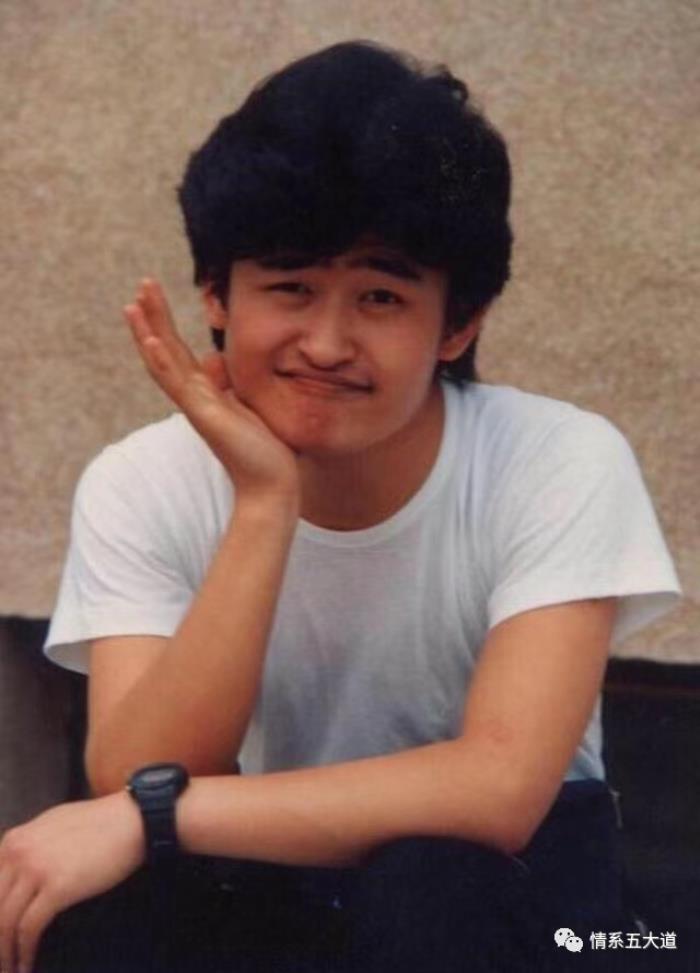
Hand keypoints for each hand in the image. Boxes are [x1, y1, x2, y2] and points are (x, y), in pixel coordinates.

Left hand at [0, 793, 143, 972]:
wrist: (131, 820)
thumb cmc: (99, 823)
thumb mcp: (53, 825)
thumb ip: (29, 847)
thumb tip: (16, 872)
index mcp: (14, 839)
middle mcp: (18, 853)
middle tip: (0, 958)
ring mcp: (36, 869)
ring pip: (5, 922)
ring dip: (4, 952)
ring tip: (10, 970)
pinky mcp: (57, 887)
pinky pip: (29, 929)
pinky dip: (24, 952)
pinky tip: (27, 966)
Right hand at [124, 279, 299, 503]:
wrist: (271, 484)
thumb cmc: (263, 449)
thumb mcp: (245, 405)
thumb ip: (227, 383)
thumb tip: (216, 360)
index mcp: (205, 393)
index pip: (178, 352)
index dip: (165, 324)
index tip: (152, 295)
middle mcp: (195, 398)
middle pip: (166, 350)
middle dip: (154, 317)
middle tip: (142, 284)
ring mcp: (196, 406)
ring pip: (164, 363)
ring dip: (148, 333)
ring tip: (132, 304)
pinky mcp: (204, 416)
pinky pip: (178, 385)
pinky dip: (162, 362)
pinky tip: (151, 340)